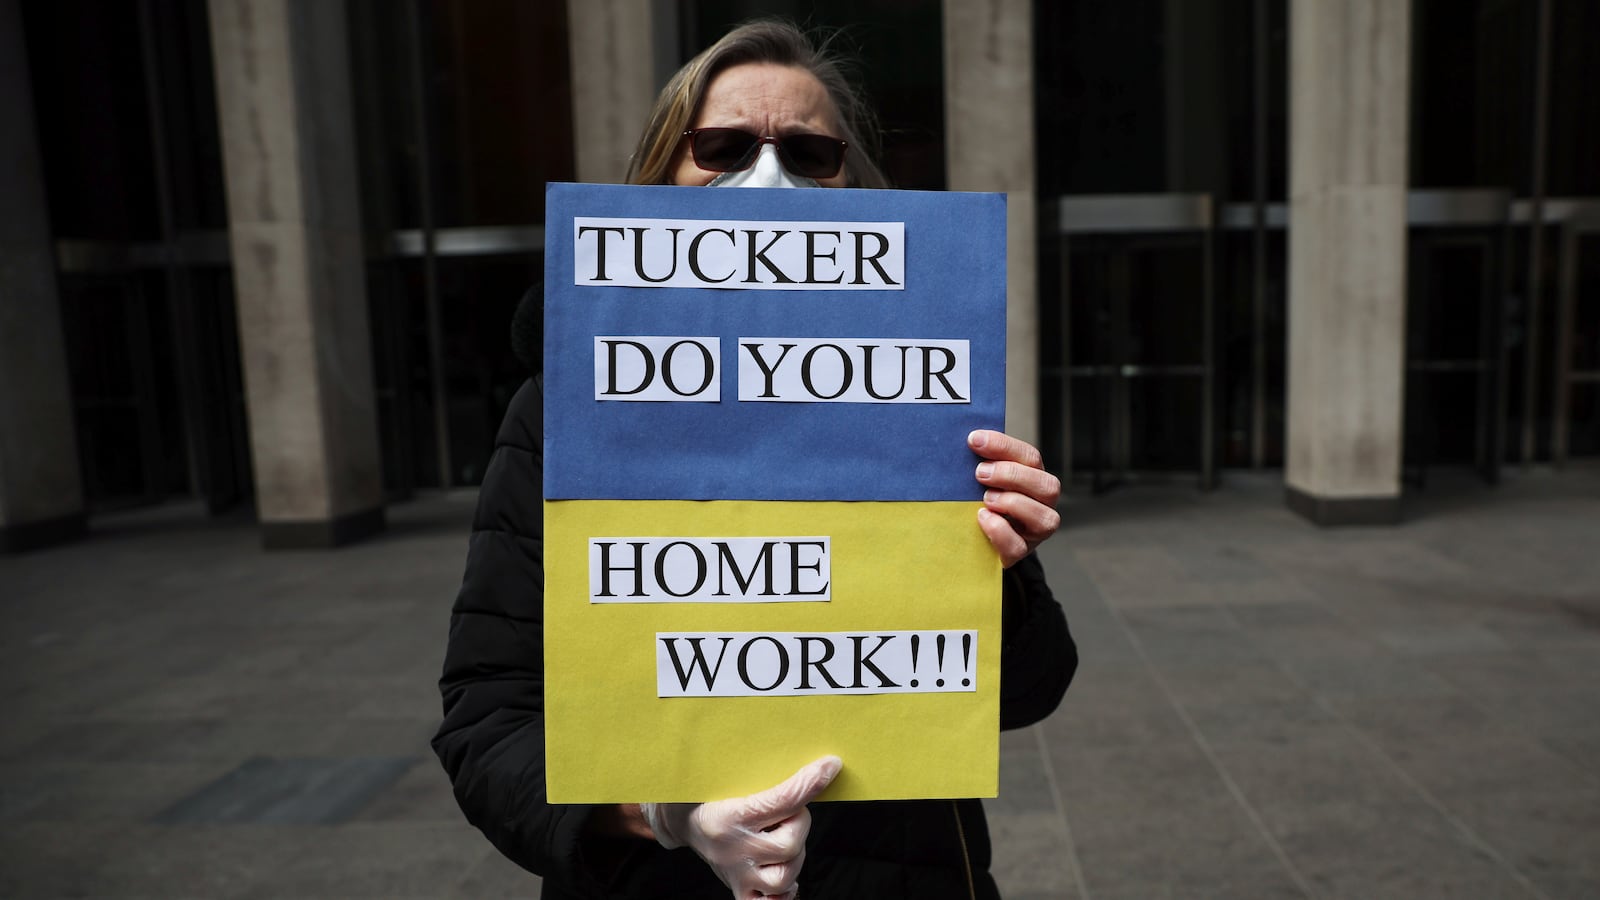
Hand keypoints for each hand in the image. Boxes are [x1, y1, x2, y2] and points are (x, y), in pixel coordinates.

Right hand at [641, 755, 841, 899]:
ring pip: (786, 875)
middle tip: (790, 811)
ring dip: (795, 855)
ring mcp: (739, 874)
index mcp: (728, 817)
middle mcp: (734, 850)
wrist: (679, 821)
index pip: (781, 800)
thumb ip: (754, 766)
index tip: (830, 765)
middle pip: (790, 842)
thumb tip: (796, 751)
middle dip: (801, 822)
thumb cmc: (706, 793)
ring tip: (783, 836)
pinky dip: (785, 893)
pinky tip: (785, 871)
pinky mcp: (742, 890)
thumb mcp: (721, 774)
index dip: (810, 782)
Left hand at [969, 430, 1061, 566]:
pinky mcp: (1019, 552)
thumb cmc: (978, 501)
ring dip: (1012, 503)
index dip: (1004, 446)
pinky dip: (999, 530)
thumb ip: (980, 462)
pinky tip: (982, 518)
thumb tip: (965, 440)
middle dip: (1012, 475)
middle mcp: (1042, 504)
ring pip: (1044, 518)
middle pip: (1048, 485)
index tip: (974, 440)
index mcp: (1034, 478)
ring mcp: (1034, 532)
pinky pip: (1017, 546)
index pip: (1030, 457)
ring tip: (985, 498)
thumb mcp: (981, 479)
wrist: (972, 539)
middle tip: (979, 473)